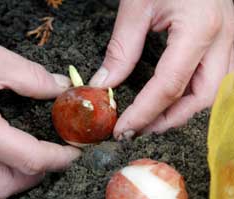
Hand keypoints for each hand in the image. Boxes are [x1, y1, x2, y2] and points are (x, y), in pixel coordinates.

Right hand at [0, 7, 79, 197]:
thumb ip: (31, 77)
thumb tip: (58, 88)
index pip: (27, 158)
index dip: (57, 158)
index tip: (73, 152)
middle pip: (1, 185)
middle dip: (33, 175)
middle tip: (52, 156)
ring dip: (12, 170)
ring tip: (30, 150)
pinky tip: (1, 141)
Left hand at [90, 0, 233, 137]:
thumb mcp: (137, 7)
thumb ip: (122, 49)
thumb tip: (105, 84)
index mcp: (200, 29)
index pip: (169, 86)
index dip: (144, 113)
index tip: (123, 128)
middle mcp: (223, 39)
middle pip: (200, 98)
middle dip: (168, 120)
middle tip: (139, 128)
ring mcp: (230, 41)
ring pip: (213, 94)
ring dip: (182, 112)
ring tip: (153, 120)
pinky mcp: (226, 41)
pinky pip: (215, 81)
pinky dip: (192, 97)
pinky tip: (173, 101)